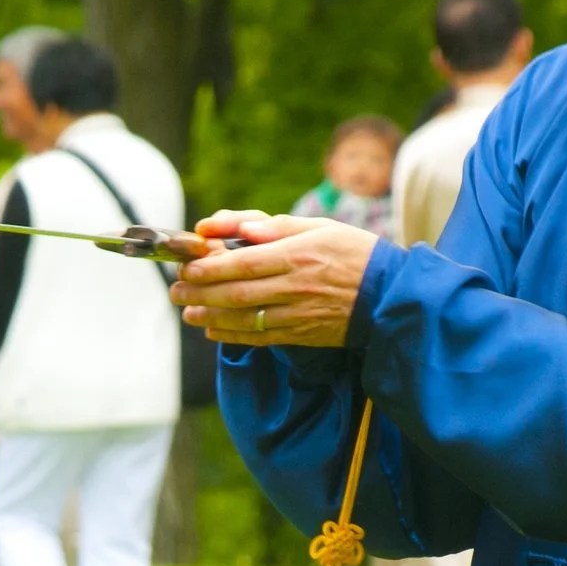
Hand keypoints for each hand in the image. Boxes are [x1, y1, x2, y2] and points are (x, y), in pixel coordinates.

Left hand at [170, 211, 378, 349]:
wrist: (391, 295)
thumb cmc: (354, 252)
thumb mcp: (320, 227)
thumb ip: (276, 227)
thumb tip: (239, 230)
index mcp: (298, 254)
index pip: (243, 263)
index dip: (209, 267)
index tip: (186, 267)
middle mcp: (296, 286)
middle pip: (236, 292)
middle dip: (200, 292)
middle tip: (175, 290)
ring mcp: (299, 314)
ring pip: (244, 318)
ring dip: (209, 316)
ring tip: (187, 312)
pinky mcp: (303, 335)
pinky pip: (260, 337)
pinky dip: (232, 336)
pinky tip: (212, 331)